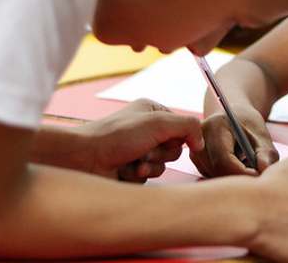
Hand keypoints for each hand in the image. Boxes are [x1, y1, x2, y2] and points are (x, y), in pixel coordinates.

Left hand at [72, 99, 203, 181]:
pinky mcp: (132, 168)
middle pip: (175, 148)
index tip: (174, 141)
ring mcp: (139, 149)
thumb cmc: (116, 136)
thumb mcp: (158, 122)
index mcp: (152, 111)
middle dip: (162, 153)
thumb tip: (201, 141)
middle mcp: (146, 129)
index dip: (181, 137)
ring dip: (151, 166)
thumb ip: (188, 126)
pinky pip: (149, 176)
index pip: (183, 126)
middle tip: (146, 151)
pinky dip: (139, 175)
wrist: (86, 159)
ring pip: (163, 164)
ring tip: (134, 162)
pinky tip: (125, 170)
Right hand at [190, 105, 276, 176]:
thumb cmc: (248, 125)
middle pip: (218, 171)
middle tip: (258, 172)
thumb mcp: (262, 136)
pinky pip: (214, 178)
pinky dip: (229, 177)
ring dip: (235, 178)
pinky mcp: (198, 164)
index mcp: (214, 127)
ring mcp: (195, 153)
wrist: (234, 117)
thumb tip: (263, 169)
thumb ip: (265, 154)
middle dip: (240, 177)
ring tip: (248, 165)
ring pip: (216, 177)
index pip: (224, 160)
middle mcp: (198, 140)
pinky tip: (238, 166)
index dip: (242, 172)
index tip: (259, 175)